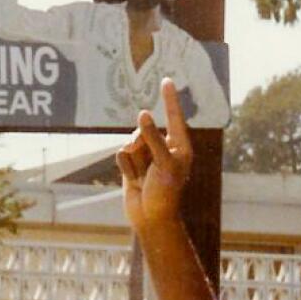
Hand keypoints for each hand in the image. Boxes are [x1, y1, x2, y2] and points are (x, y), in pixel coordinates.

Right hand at [117, 78, 191, 233]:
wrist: (151, 219)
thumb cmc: (166, 193)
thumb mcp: (163, 163)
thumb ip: (152, 138)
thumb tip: (142, 114)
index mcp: (179, 146)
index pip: (173, 117)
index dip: (169, 99)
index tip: (166, 80)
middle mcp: (163, 148)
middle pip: (143, 129)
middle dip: (140, 143)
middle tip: (149, 166)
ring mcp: (147, 156)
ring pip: (130, 141)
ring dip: (132, 159)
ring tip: (141, 177)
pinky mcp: (132, 165)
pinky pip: (121, 155)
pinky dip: (125, 167)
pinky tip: (134, 181)